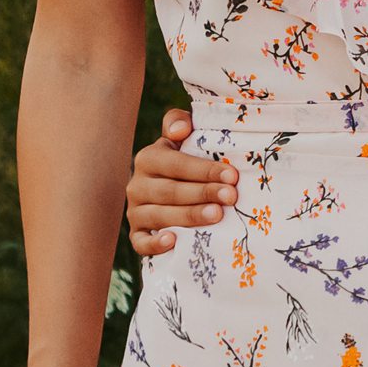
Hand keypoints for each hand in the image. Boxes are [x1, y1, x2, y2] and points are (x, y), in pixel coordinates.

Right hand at [125, 107, 239, 257]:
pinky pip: (140, 242)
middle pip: (171, 191)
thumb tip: (180, 129)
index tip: (232, 176)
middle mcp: (138, 185)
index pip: (177, 164)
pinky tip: (173, 241)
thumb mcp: (183, 137)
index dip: (204, 170)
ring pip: (159, 216)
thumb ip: (179, 122)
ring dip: (188, 216)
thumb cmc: (186, 160)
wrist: (172, 187)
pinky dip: (154, 244)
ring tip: (216, 216)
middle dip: (203, 193)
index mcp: (149, 158)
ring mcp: (135, 211)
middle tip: (230, 197)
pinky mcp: (136, 234)